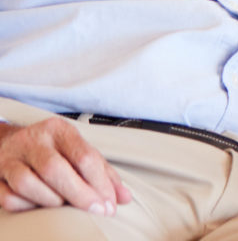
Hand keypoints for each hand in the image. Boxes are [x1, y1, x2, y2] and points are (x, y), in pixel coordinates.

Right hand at [0, 118, 132, 213]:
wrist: (9, 142)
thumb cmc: (53, 150)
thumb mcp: (79, 151)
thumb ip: (103, 173)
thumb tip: (124, 197)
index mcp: (58, 130)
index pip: (83, 156)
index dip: (100, 183)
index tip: (110, 204)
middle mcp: (32, 140)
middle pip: (55, 169)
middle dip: (79, 194)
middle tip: (95, 210)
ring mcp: (9, 158)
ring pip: (27, 182)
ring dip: (50, 200)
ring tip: (64, 206)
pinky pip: (8, 197)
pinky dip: (26, 206)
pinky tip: (40, 206)